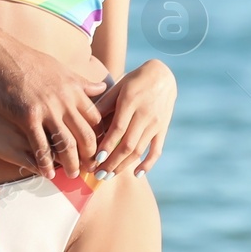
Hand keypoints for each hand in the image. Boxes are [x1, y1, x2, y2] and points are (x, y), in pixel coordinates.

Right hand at [0, 34, 106, 180]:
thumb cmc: (28, 62)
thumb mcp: (60, 69)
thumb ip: (82, 82)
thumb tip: (102, 87)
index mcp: (74, 89)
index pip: (95, 119)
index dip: (99, 137)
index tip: (98, 149)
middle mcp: (64, 100)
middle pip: (85, 135)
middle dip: (90, 155)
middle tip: (91, 169)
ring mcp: (46, 109)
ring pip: (66, 144)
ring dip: (71, 163)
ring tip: (73, 174)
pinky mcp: (27, 117)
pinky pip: (40, 146)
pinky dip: (45, 163)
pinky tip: (47, 173)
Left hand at [91, 59, 176, 177]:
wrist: (163, 76)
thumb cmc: (134, 80)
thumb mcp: (118, 86)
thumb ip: (104, 104)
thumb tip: (87, 121)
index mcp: (130, 101)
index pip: (118, 129)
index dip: (107, 146)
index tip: (95, 159)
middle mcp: (145, 114)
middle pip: (128, 144)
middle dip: (112, 162)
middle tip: (98, 175)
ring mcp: (156, 123)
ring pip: (139, 150)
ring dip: (124, 165)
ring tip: (109, 175)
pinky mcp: (163, 129)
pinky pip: (156, 150)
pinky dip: (148, 164)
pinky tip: (137, 174)